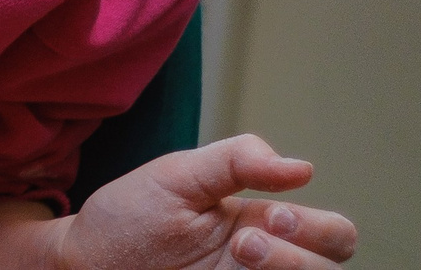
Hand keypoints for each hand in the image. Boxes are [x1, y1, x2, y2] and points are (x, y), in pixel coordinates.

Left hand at [54, 136, 355, 269]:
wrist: (86, 262)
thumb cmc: (130, 217)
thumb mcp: (176, 176)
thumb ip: (235, 161)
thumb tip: (301, 167)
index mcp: (261, 223)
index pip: (333, 234)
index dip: (318, 228)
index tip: (271, 216)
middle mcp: (266, 262)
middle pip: (334, 267)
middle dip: (303, 255)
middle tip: (246, 244)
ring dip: (287, 269)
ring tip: (237, 256)